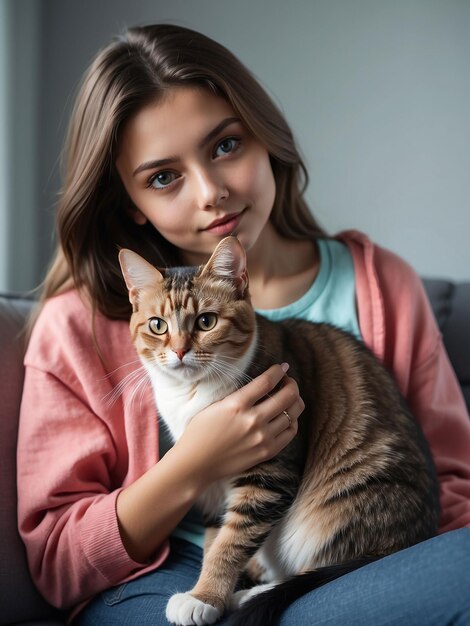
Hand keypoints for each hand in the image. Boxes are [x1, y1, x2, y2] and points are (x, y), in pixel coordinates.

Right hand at [174, 363, 304, 484]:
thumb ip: (240, 396)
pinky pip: (290, 432)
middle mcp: (252, 420)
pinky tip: (286, 416)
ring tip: (289, 398)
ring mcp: (262, 437)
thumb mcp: (216, 405)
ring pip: (293, 413)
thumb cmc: (200, 432)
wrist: (195, 464)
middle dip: (292, 384)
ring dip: (294, 401)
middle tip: (287, 382)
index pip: (267, 381)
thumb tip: (263, 384)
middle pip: (287, 395)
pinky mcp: (266, 452)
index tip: (283, 367)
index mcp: (236, 405)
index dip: (279, 371)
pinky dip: (292, 421)